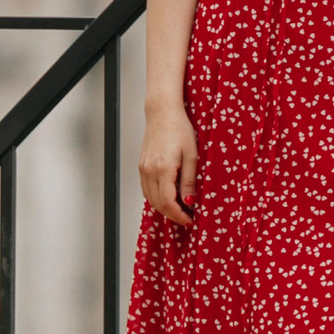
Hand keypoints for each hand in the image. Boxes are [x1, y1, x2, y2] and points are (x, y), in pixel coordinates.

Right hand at [139, 97, 198, 227]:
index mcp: (164, 168)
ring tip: (179, 209)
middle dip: (172, 215)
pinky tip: (167, 197)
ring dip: (163, 208)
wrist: (162, 113)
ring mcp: (143, 168)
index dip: (179, 215)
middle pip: (158, 204)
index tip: (189, 220)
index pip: (168, 202)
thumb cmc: (179, 129)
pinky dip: (155, 198)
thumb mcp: (192, 155)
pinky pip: (146, 189)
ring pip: (150, 198)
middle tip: (186, 217)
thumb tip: (189, 202)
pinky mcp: (141, 166)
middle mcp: (150, 170)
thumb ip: (189, 180)